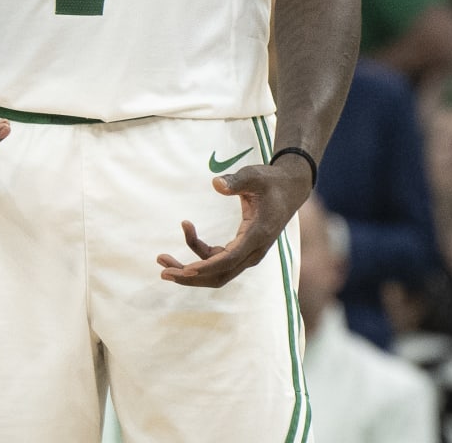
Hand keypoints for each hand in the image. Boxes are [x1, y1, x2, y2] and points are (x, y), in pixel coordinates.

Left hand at [156, 158, 311, 287]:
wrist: (290, 189)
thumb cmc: (271, 181)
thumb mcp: (254, 176)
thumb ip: (236, 181)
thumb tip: (216, 184)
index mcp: (257, 235)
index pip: (229, 259)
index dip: (206, 266)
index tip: (184, 270)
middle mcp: (254, 251)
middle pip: (220, 275)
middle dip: (190, 276)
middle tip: (163, 271)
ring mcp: (248, 253)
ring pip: (216, 271)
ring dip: (189, 268)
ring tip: (161, 257)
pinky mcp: (242, 249)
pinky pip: (217, 258)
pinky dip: (199, 251)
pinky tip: (187, 230)